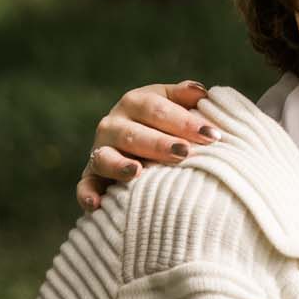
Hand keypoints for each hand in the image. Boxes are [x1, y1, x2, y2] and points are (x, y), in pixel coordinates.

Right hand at [78, 79, 220, 211]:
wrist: (141, 146)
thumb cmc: (167, 124)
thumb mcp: (174, 105)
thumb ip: (186, 98)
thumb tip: (201, 94)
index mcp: (135, 102)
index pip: (157, 109)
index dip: (184, 121)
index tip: (213, 135)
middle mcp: (113, 124)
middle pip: (134, 134)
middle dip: (160, 144)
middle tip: (185, 152)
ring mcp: (100, 150)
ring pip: (106, 157)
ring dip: (119, 166)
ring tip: (137, 172)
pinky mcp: (91, 176)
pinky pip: (86, 185)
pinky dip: (87, 194)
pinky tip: (96, 204)